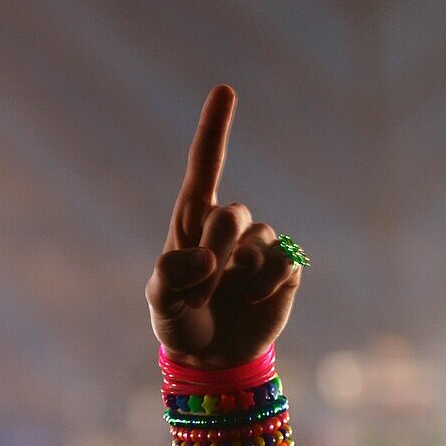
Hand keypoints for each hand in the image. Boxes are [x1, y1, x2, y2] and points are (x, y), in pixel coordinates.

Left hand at [145, 85, 302, 368]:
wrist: (211, 355)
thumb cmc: (179, 319)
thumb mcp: (160, 301)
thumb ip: (170, 275)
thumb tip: (207, 258)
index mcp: (192, 221)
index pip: (204, 167)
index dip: (214, 129)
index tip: (225, 90)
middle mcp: (228, 227)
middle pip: (233, 214)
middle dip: (218, 251)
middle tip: (202, 288)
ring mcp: (258, 248)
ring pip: (260, 240)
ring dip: (241, 274)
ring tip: (225, 298)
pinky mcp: (283, 271)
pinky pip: (286, 261)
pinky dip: (269, 282)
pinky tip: (255, 299)